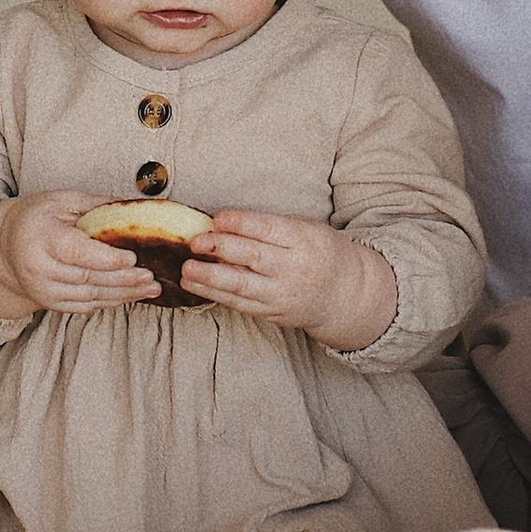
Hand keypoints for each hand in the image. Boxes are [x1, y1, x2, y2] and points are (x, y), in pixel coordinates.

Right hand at [0, 191, 158, 319]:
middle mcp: (39, 269)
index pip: (77, 253)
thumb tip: (136, 208)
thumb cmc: (37, 217)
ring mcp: (43, 291)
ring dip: (124, 294)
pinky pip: (86, 306)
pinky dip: (111, 301)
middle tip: (152, 276)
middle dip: (124, 279)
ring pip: (90, 296)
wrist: (5, 245)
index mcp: (40, 239)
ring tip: (151, 288)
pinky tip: (132, 295)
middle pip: (88, 278)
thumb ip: (98, 205)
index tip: (134, 258)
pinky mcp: (50, 304)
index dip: (107, 259)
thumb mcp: (62, 200)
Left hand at [179, 210, 397, 350]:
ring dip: (210, 278)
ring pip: (241, 286)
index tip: (217, 218)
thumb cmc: (319, 252)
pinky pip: (241, 304)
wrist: (344, 294)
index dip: (241, 224)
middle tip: (194, 243)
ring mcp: (282, 294)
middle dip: (220, 249)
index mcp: (303, 241)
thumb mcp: (306, 229)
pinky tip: (198, 285)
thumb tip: (225, 223)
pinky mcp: (273, 313)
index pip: (268, 230)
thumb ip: (271, 227)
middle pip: (252, 257)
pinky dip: (216, 295)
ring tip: (186, 270)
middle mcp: (293, 269)